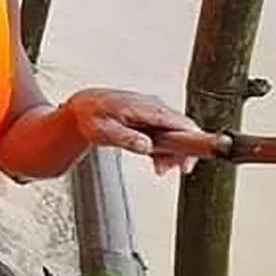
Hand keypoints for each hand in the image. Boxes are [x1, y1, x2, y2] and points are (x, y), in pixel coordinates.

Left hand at [67, 89, 202, 174]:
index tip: (187, 162)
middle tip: (166, 169)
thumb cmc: (90, 117)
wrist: (82, 108)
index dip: (193, 142)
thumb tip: (147, 146)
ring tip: (159, 168)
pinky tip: (156, 160)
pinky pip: (168, 134)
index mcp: (144, 107)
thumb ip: (126, 138)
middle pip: (183, 129)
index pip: (180, 122)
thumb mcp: (103, 131)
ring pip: (177, 133)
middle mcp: (153, 106)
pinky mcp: (152, 118)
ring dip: (173, 153)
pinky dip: (166, 148)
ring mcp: (154, 112)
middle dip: (180, 152)